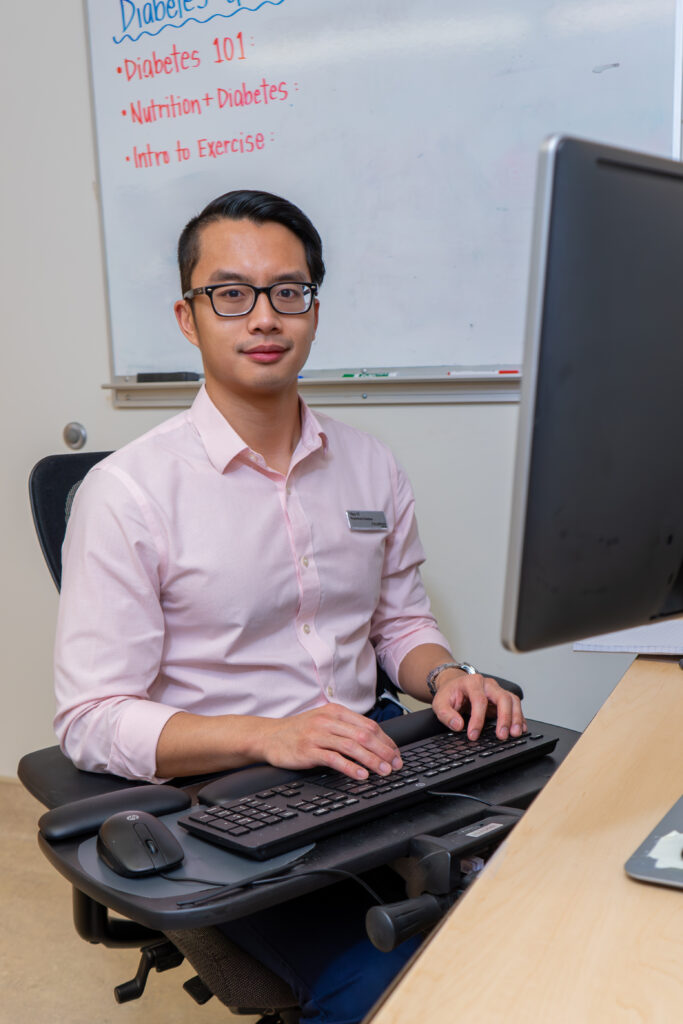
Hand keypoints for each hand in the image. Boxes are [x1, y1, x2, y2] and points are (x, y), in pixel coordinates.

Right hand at [260, 703, 402, 780]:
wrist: (270, 736)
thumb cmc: (300, 731)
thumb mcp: (324, 721)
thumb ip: (346, 728)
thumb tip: (375, 741)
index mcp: (336, 712)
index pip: (369, 725)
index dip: (386, 741)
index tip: (396, 754)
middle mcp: (328, 720)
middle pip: (364, 735)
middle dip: (384, 751)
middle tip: (396, 764)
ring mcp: (318, 735)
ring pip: (352, 746)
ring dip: (372, 760)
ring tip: (384, 771)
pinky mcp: (308, 750)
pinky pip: (334, 759)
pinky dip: (351, 767)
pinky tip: (361, 775)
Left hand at [431, 670, 526, 741]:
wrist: (454, 685)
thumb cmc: (449, 694)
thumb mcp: (440, 703)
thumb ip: (446, 714)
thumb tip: (458, 725)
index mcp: (471, 682)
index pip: (479, 700)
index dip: (477, 719)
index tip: (473, 735)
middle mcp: (487, 684)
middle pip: (502, 697)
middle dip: (504, 718)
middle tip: (502, 736)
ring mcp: (497, 690)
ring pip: (512, 700)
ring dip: (515, 718)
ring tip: (514, 734)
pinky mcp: (502, 698)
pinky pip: (515, 705)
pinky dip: (519, 717)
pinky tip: (520, 729)